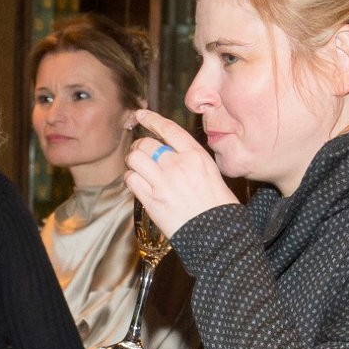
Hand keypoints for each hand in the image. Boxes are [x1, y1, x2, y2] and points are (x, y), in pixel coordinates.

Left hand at [125, 109, 237, 240]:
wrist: (217, 233)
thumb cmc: (217, 205)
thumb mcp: (210, 172)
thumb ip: (189, 158)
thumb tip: (170, 150)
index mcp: (195, 155)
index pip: (168, 128)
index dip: (151, 119)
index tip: (140, 115)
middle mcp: (178, 165)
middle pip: (146, 143)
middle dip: (139, 147)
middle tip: (140, 154)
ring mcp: (163, 182)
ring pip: (134, 159)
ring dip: (133, 162)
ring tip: (139, 169)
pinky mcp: (152, 200)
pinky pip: (131, 179)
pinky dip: (131, 178)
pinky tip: (138, 183)